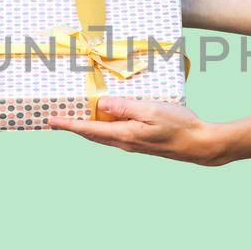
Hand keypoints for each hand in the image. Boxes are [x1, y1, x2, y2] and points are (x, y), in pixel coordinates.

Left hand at [48, 97, 229, 165]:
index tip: (51, 121)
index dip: (68, 124)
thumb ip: (124, 107)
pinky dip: (105, 126)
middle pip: (93, 135)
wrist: (200, 144)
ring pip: (104, 134)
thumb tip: (100, 105)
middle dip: (74, 127)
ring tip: (77, 117)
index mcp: (124, 134)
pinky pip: (116, 133)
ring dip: (88, 127)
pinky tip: (107, 118)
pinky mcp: (141, 142)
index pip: (89, 129)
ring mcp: (133, 144)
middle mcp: (125, 142)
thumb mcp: (150, 110)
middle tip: (57, 120)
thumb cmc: (179, 125)